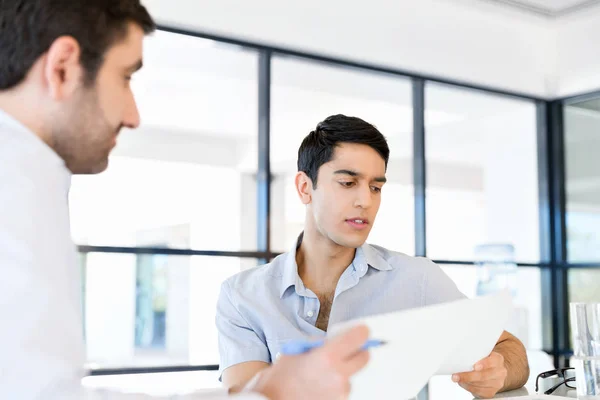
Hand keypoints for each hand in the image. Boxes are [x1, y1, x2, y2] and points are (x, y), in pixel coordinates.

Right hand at [253, 325, 370, 399]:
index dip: (361, 332)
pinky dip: (336, 386)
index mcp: (328, 357)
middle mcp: (339, 375)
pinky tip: (320, 385)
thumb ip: (320, 343)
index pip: (359, 337)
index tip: (360, 331)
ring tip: (322, 374)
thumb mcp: (298, 350)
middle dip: (357, 352)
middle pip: (364, 357)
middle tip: (346, 350)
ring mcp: (340, 392)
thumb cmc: (281, 378)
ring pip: (352, 375)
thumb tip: (337, 339)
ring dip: (343, 371)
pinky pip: (343, 389)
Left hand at [452, 351, 507, 398]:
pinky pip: (479, 392)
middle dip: (468, 376)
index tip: (474, 366)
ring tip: (457, 378)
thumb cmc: (483, 360)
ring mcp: (497, 383)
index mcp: (498, 359)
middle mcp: (500, 372)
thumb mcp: (482, 353)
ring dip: (466, 382)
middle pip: (484, 376)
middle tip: (456, 376)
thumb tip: (459, 356)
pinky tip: (463, 383)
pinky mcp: (491, 392)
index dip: (484, 364)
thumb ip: (475, 354)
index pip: (492, 361)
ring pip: (480, 385)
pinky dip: (469, 387)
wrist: (493, 370)